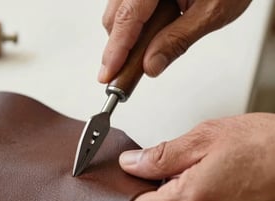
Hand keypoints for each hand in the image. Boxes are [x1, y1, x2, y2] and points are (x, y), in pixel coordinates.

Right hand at [99, 0, 251, 82]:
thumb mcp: (211, 13)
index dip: (116, 50)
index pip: (128, 18)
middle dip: (118, 48)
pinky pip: (126, 8)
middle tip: (126, 73)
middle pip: (115, 17)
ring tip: (146, 53)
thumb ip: (178, 40)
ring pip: (117, 14)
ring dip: (125, 38)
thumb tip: (151, 65)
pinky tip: (148, 36)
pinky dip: (132, 27)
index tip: (109, 73)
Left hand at [119, 113, 274, 200]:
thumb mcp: (205, 138)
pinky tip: (197, 180)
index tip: (126, 176)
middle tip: (155, 168)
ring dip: (168, 194)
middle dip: (148, 191)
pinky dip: (187, 198)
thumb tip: (132, 162)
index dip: (126, 190)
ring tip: (182, 171)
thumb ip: (162, 154)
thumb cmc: (266, 148)